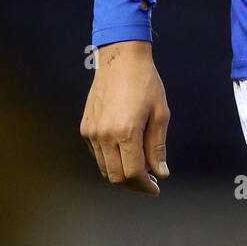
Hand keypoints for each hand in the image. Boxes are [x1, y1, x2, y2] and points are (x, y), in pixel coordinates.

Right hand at [80, 39, 169, 194]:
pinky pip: (97, 154)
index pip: (133, 172)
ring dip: (121, 175)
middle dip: (134, 185)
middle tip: (149, 183)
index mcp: (125, 131)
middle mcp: (104, 134)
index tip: (156, 187)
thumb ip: (157, 146)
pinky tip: (125, 154)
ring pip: (104, 168)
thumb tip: (160, 173)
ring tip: (139, 171)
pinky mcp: (85, 127)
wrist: (120, 58)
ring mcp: (92, 132)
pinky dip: (111, 161)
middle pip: (116, 176)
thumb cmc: (145, 82)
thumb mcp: (160, 113)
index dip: (145, 185)